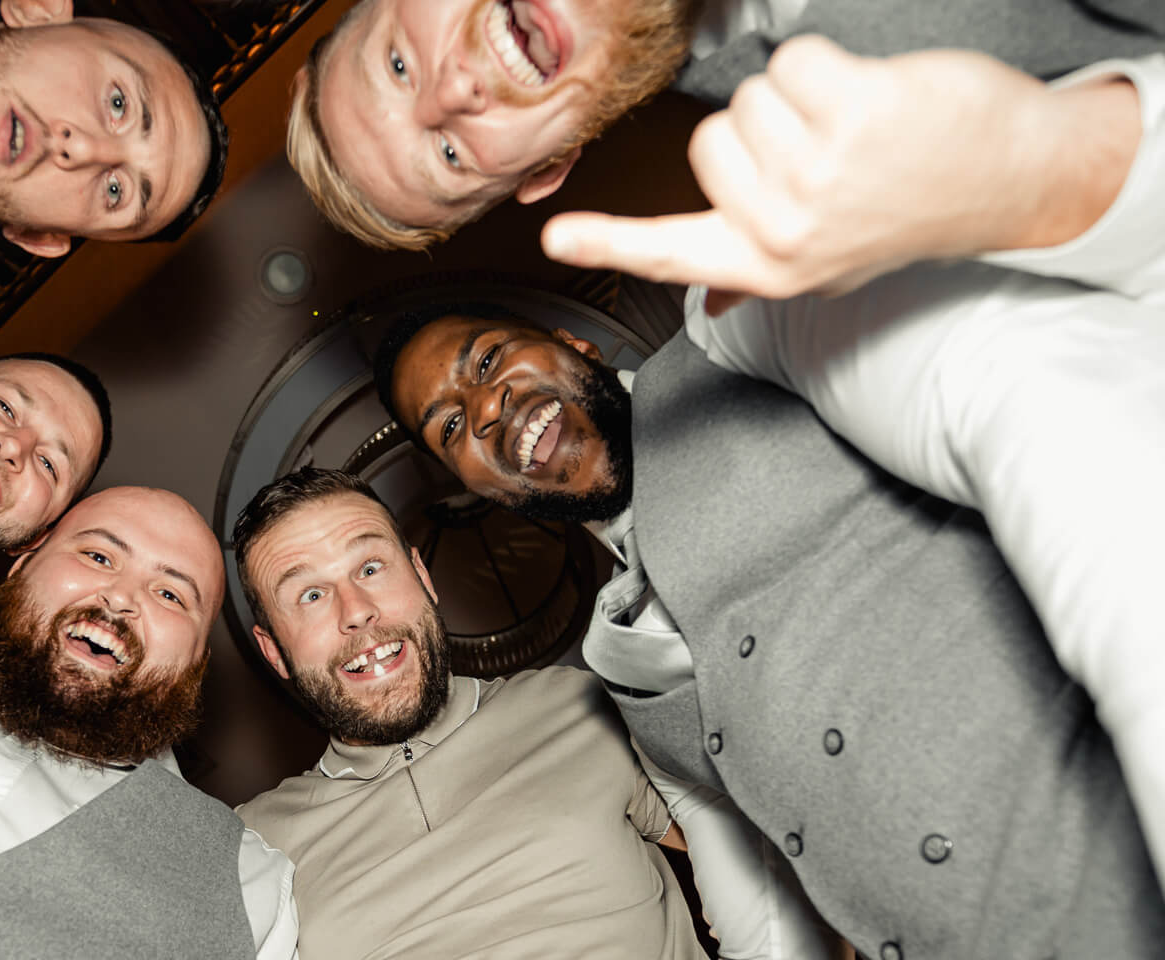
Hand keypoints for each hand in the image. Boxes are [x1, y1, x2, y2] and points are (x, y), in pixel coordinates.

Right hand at [542, 37, 1140, 312]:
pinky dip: (828, 64)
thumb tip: (708, 294)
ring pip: (754, 96)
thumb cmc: (907, 211)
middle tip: (824, 154)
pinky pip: (795, 61)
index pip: (669, 254)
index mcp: (769, 266)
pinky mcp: (852, 117)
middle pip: (712, 140)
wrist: (1006, 178)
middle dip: (760, 130)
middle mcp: (786, 231)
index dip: (606, 245)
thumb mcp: (825, 263)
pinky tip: (869, 99)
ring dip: (800, 96)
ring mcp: (818, 176)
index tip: (556, 241)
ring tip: (855, 129)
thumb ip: (753, 270)